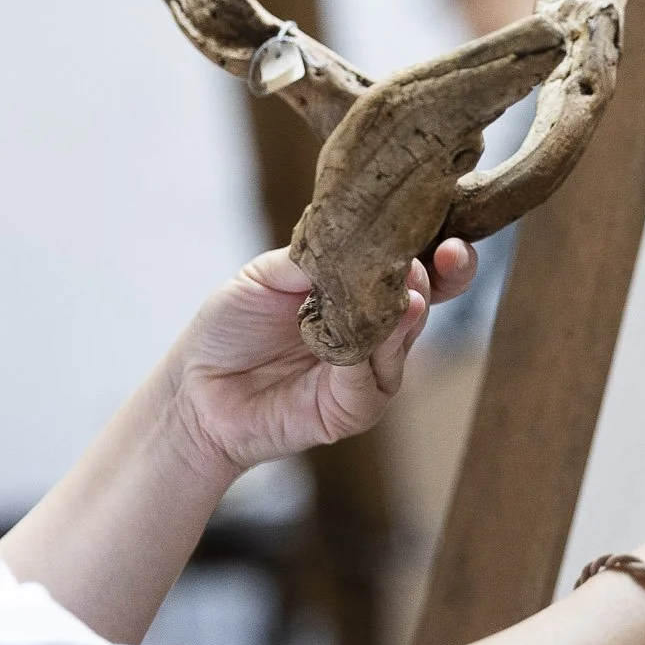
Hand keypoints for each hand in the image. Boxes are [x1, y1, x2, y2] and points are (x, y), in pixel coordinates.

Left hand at [166, 240, 477, 474]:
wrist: (193, 388)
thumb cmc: (230, 328)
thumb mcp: (268, 274)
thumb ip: (316, 254)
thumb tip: (363, 233)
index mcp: (359, 293)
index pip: (417, 270)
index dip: (440, 255)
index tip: (451, 239)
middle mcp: (374, 333)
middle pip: (423, 303)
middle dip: (434, 280)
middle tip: (432, 262)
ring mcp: (369, 373)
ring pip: (402, 342)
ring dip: (403, 317)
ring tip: (403, 294)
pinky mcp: (353, 410)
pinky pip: (371, 382)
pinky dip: (366, 359)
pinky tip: (358, 338)